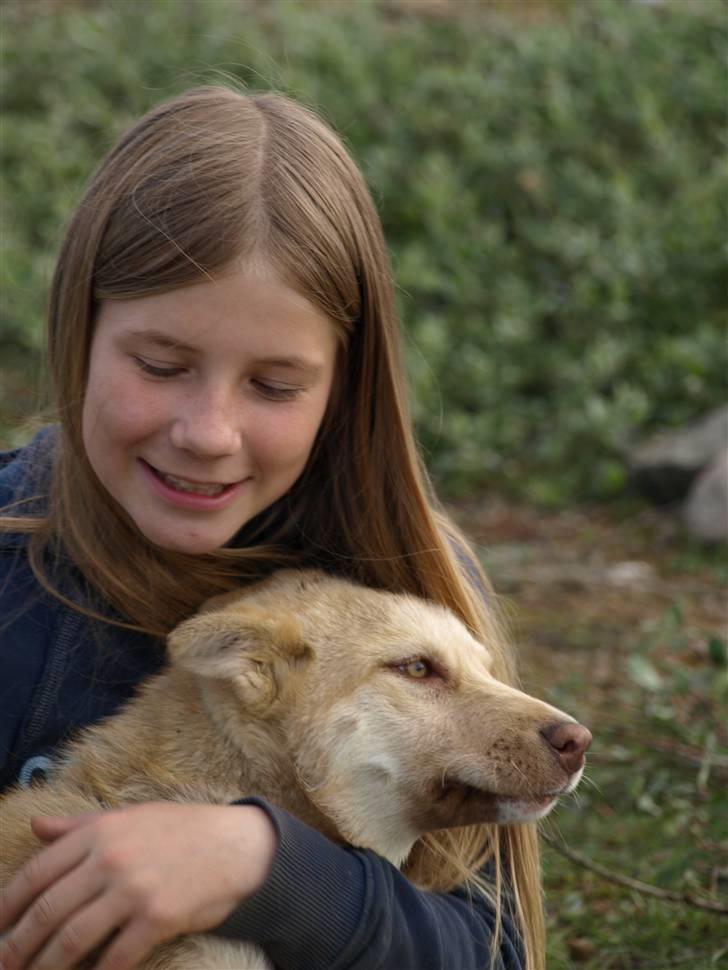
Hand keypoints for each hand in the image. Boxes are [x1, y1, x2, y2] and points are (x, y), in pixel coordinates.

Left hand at [0, 801, 276, 969]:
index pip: (37, 873)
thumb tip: (36, 828)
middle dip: (16, 947)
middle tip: (2, 965)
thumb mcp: (128, 817)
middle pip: (46, 912)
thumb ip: (79, 825)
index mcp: (99, 832)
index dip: (6, 906)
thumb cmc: (180, 829)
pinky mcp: (157, 918)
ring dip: (45, 967)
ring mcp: (134, 889)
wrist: (235, 844)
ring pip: (71, 940)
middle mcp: (111, 858)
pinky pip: (114, 958)